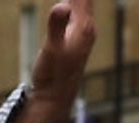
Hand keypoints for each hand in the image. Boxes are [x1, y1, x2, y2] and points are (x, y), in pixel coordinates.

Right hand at [16, 0, 96, 122]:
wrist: (55, 98)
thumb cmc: (53, 75)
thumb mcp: (51, 49)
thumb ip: (56, 26)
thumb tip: (62, 4)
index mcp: (84, 24)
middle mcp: (87, 26)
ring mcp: (83, 31)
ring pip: (82, 2)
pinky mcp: (76, 37)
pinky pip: (76, 10)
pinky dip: (73, 0)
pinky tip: (69, 2)